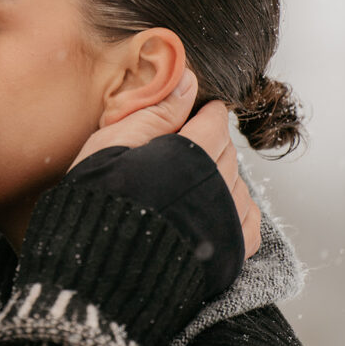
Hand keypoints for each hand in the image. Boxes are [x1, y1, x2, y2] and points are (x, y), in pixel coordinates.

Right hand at [69, 70, 261, 258]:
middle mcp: (216, 185)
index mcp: (191, 153)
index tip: (197, 111)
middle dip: (212, 141)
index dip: (204, 113)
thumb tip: (188, 79)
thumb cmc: (97, 198)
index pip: (214, 121)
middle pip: (227, 151)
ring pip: (239, 183)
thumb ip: (156, 110)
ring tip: (196, 176)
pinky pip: (249, 221)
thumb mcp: (114, 141)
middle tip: (190, 142)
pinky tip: (217, 204)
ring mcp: (226, 221)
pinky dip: (238, 207)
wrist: (94, 266)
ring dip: (222, 174)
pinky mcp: (229, 252)